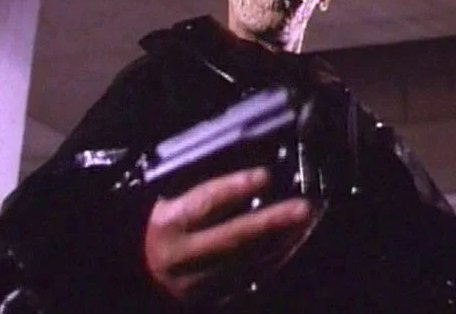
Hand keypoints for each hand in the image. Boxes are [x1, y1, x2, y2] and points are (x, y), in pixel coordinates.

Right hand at [143, 167, 313, 301]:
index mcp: (170, 223)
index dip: (235, 188)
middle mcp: (183, 256)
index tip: (265, 175)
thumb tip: (252, 159)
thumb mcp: (173, 197)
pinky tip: (296, 237)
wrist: (146, 268)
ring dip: (284, 239)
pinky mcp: (215, 296)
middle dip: (272, 221)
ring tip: (308, 218)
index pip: (204, 204)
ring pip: (249, 261)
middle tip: (303, 206)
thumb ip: (206, 182)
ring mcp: (200, 281)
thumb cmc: (167, 220)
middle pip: (233, 238)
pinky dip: (278, 256)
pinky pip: (254, 276)